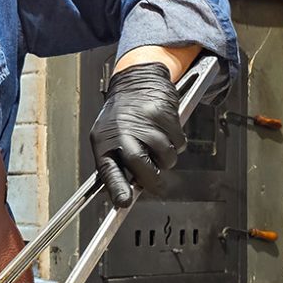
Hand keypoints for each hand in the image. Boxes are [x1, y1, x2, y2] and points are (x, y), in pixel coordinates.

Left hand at [90, 62, 185, 207]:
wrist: (136, 80)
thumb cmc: (121, 113)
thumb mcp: (108, 136)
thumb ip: (117, 161)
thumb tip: (126, 190)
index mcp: (104, 139)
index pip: (108, 169)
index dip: (117, 188)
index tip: (123, 202)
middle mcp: (123, 130)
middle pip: (140, 165)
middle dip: (151, 179)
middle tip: (155, 183)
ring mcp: (145, 122)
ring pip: (165, 157)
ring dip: (166, 160)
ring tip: (156, 147)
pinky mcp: (164, 115)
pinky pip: (178, 143)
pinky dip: (176, 144)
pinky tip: (165, 133)